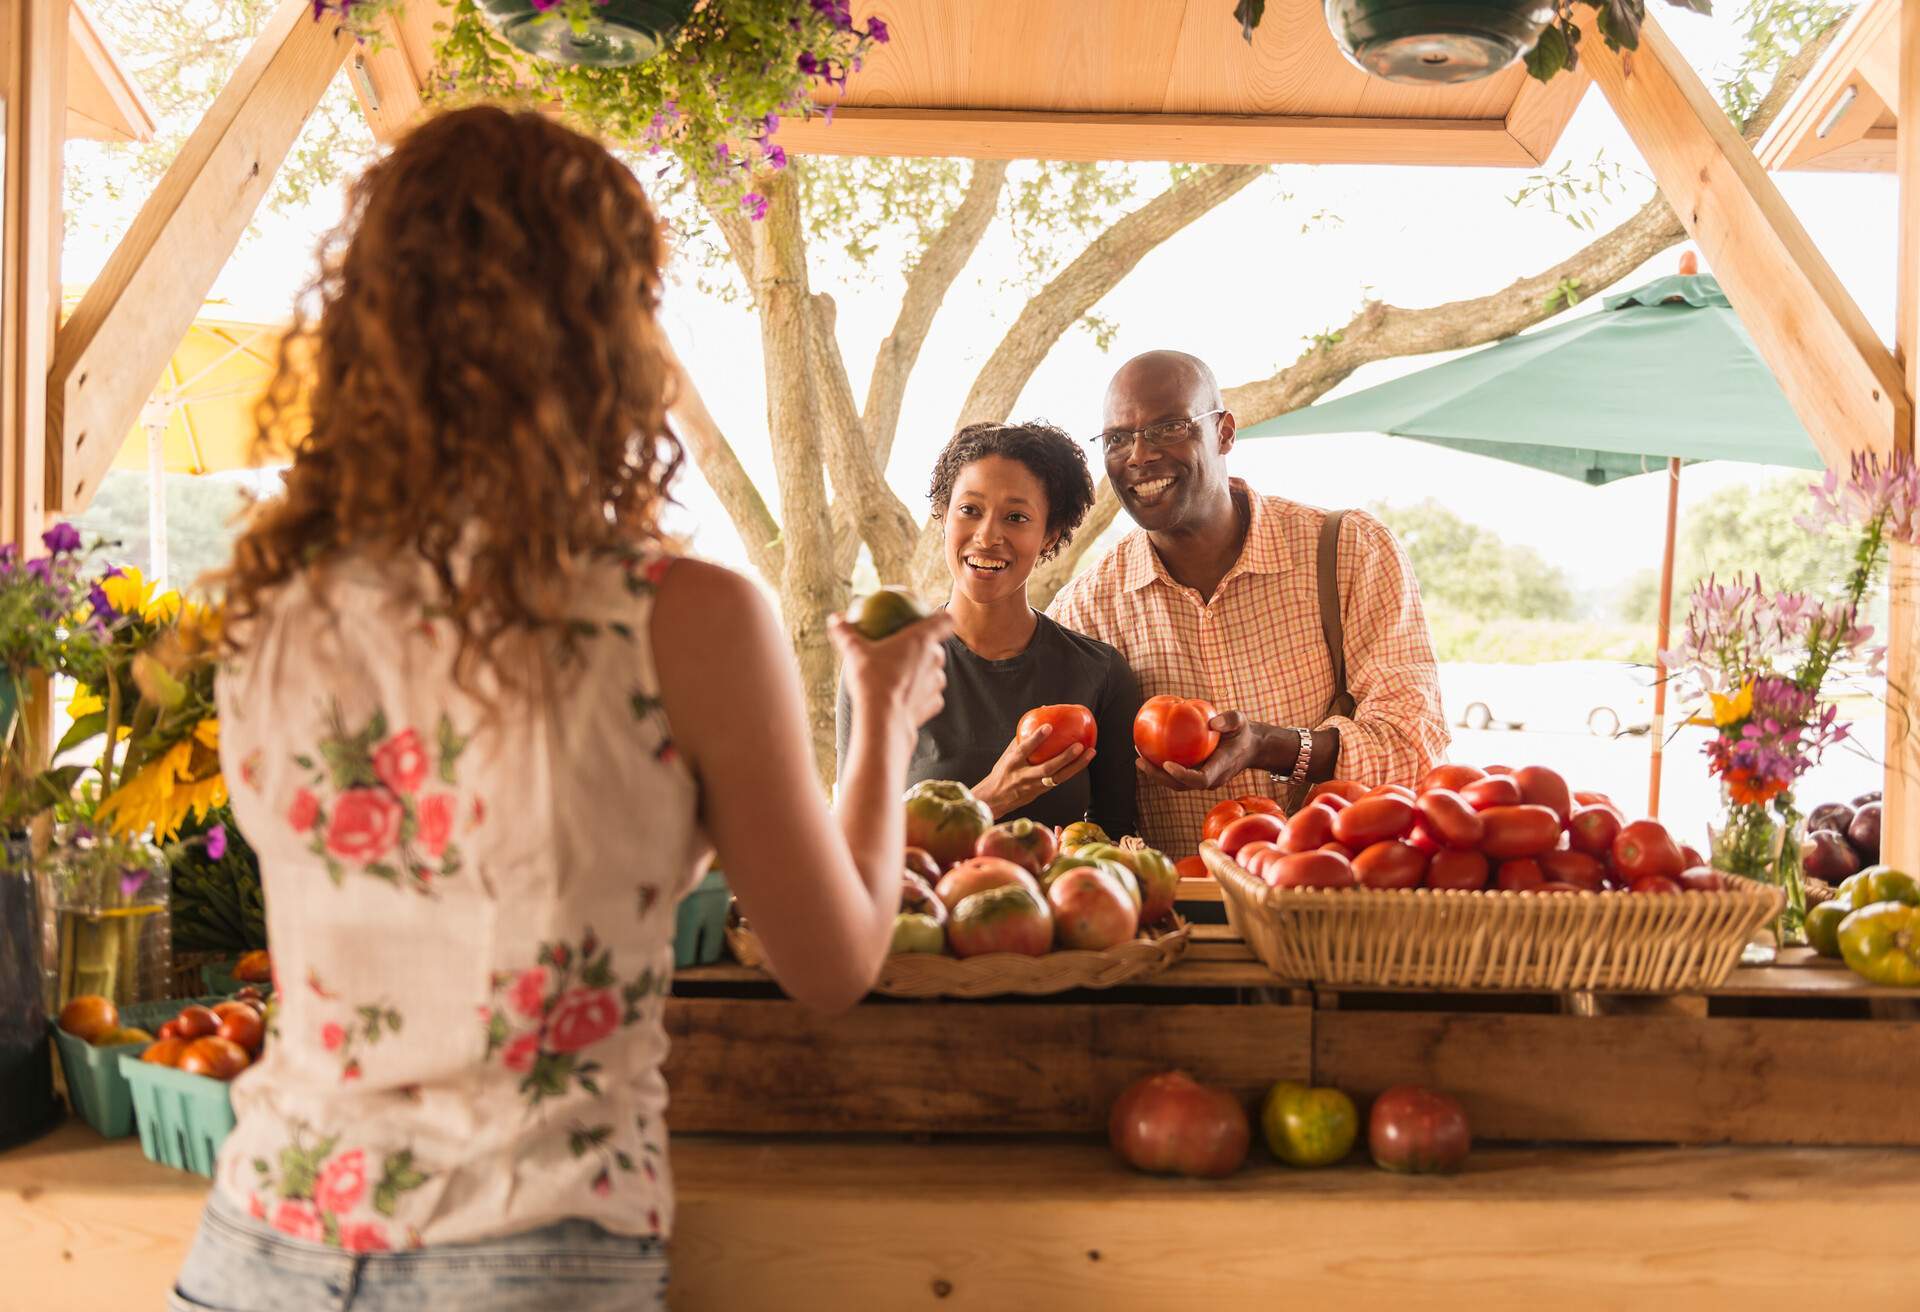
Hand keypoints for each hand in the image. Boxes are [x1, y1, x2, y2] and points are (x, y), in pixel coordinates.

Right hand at [830, 610, 953, 733]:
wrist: (883, 719)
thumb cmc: (871, 680)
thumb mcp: (854, 653)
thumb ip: (846, 633)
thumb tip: (834, 618)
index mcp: (921, 639)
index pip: (944, 620)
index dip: (941, 619)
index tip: (931, 621)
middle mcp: (934, 659)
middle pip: (937, 648)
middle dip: (925, 649)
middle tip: (905, 652)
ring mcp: (936, 683)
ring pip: (934, 673)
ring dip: (923, 673)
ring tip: (903, 676)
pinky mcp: (934, 704)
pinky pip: (930, 695)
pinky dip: (920, 695)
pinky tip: (905, 696)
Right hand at [973, 723, 1094, 820]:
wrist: (996, 798)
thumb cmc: (1004, 770)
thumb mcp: (1008, 754)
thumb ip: (1022, 737)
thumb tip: (1041, 713)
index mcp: (1012, 763)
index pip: (1024, 750)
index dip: (1036, 738)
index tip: (1048, 726)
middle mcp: (1024, 776)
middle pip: (1047, 768)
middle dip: (1065, 757)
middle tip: (1079, 745)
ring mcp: (1035, 786)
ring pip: (1059, 778)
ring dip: (1076, 766)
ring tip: (1091, 752)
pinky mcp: (1043, 791)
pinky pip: (1061, 780)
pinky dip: (1074, 769)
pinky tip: (1085, 760)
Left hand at [1136, 710, 1271, 791]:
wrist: (1251, 748)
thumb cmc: (1243, 732)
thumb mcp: (1241, 721)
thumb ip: (1230, 720)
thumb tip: (1212, 722)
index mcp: (1221, 768)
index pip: (1200, 779)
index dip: (1182, 775)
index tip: (1166, 763)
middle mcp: (1211, 779)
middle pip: (1181, 785)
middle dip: (1159, 777)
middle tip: (1140, 761)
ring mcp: (1204, 780)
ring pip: (1176, 783)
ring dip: (1155, 774)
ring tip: (1139, 758)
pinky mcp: (1198, 775)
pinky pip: (1177, 775)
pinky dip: (1161, 767)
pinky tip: (1147, 752)